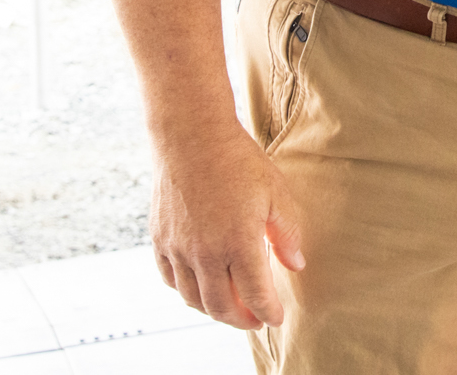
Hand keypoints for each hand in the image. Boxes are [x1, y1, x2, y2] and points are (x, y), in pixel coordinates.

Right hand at [150, 123, 307, 330]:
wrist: (191, 135)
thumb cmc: (237, 160)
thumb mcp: (276, 192)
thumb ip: (287, 234)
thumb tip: (296, 264)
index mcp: (238, 243)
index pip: (256, 296)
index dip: (269, 312)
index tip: (276, 318)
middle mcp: (205, 253)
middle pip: (221, 307)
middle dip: (242, 320)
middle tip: (255, 320)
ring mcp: (178, 248)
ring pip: (193, 299)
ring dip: (213, 310)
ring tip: (231, 306)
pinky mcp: (159, 239)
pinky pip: (170, 279)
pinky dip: (186, 291)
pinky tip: (200, 285)